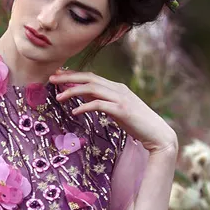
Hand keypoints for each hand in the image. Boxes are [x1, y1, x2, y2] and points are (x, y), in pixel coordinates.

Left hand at [50, 70, 176, 153]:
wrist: (158, 134)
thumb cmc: (137, 123)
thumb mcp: (116, 110)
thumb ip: (102, 101)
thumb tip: (83, 97)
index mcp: (116, 87)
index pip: (91, 76)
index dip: (73, 75)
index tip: (58, 75)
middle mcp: (118, 89)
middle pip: (89, 78)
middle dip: (69, 77)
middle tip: (51, 78)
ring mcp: (121, 98)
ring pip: (92, 88)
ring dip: (73, 91)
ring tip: (58, 96)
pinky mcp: (122, 110)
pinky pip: (99, 105)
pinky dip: (85, 106)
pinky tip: (74, 111)